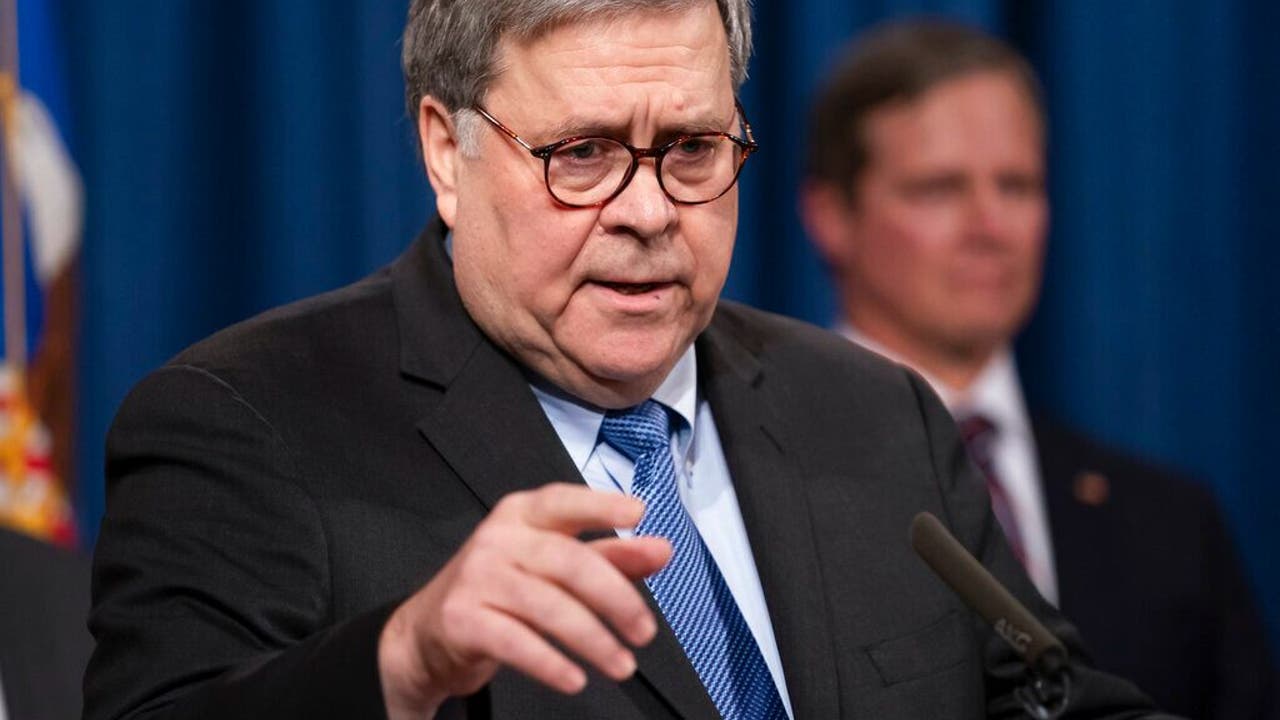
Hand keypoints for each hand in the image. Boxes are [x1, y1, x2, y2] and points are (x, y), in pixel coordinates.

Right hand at [377, 483, 670, 718]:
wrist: (427, 633)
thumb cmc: (501, 590)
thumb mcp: (554, 565)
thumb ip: (609, 555)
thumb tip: (661, 550)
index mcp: (523, 515)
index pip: (563, 500)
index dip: (601, 505)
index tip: (638, 515)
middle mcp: (499, 539)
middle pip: (568, 561)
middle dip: (615, 599)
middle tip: (645, 631)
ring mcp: (477, 577)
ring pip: (547, 606)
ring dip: (593, 640)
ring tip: (622, 665)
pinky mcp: (462, 618)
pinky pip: (515, 641)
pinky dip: (550, 663)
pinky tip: (575, 678)